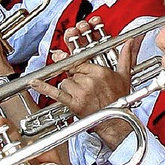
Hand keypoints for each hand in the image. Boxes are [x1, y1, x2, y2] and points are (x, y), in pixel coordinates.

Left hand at [31, 17, 138, 148]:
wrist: (116, 122)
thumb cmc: (120, 101)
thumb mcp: (125, 76)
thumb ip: (126, 56)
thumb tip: (130, 41)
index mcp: (100, 72)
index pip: (81, 62)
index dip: (77, 66)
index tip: (73, 65)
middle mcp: (90, 80)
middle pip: (72, 72)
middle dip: (76, 79)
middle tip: (84, 88)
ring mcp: (81, 91)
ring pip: (65, 83)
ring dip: (70, 89)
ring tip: (83, 97)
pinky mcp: (74, 103)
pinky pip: (56, 93)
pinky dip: (44, 87)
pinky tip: (34, 82)